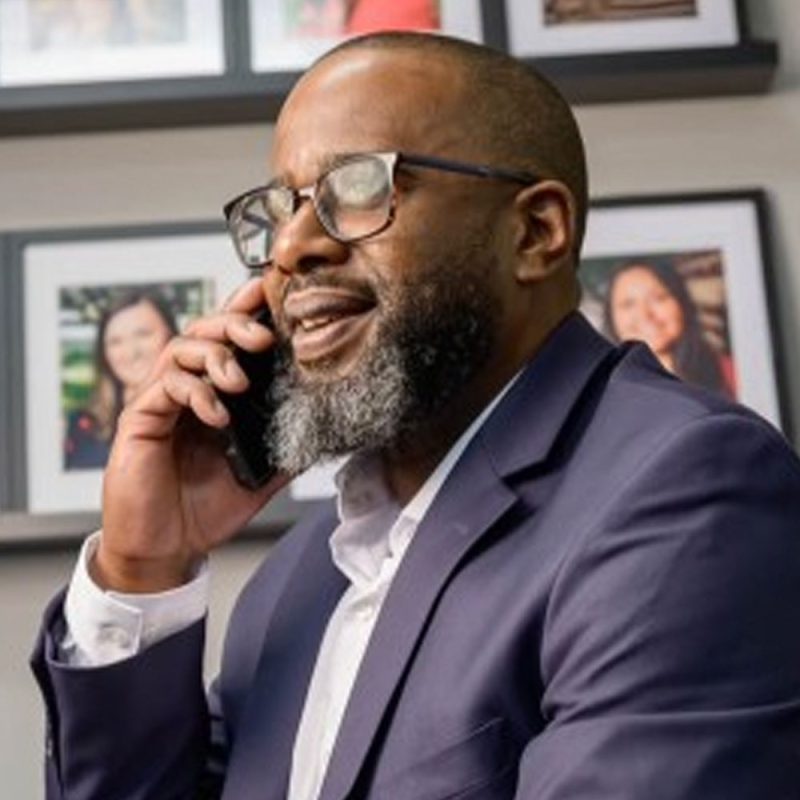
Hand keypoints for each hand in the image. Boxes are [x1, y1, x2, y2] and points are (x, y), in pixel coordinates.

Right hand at [95, 278, 289, 592]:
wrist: (169, 548)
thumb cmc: (207, 507)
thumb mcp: (262, 473)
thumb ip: (288, 446)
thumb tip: (326, 427)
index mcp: (217, 394)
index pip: (231, 342)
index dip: (249, 313)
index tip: (273, 295)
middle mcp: (188, 389)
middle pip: (205, 331)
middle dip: (235, 324)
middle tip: (262, 339)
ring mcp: (162, 401)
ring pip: (182, 349)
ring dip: (216, 357)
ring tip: (240, 381)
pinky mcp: (141, 418)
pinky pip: (165, 387)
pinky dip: (196, 393)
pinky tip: (218, 414)